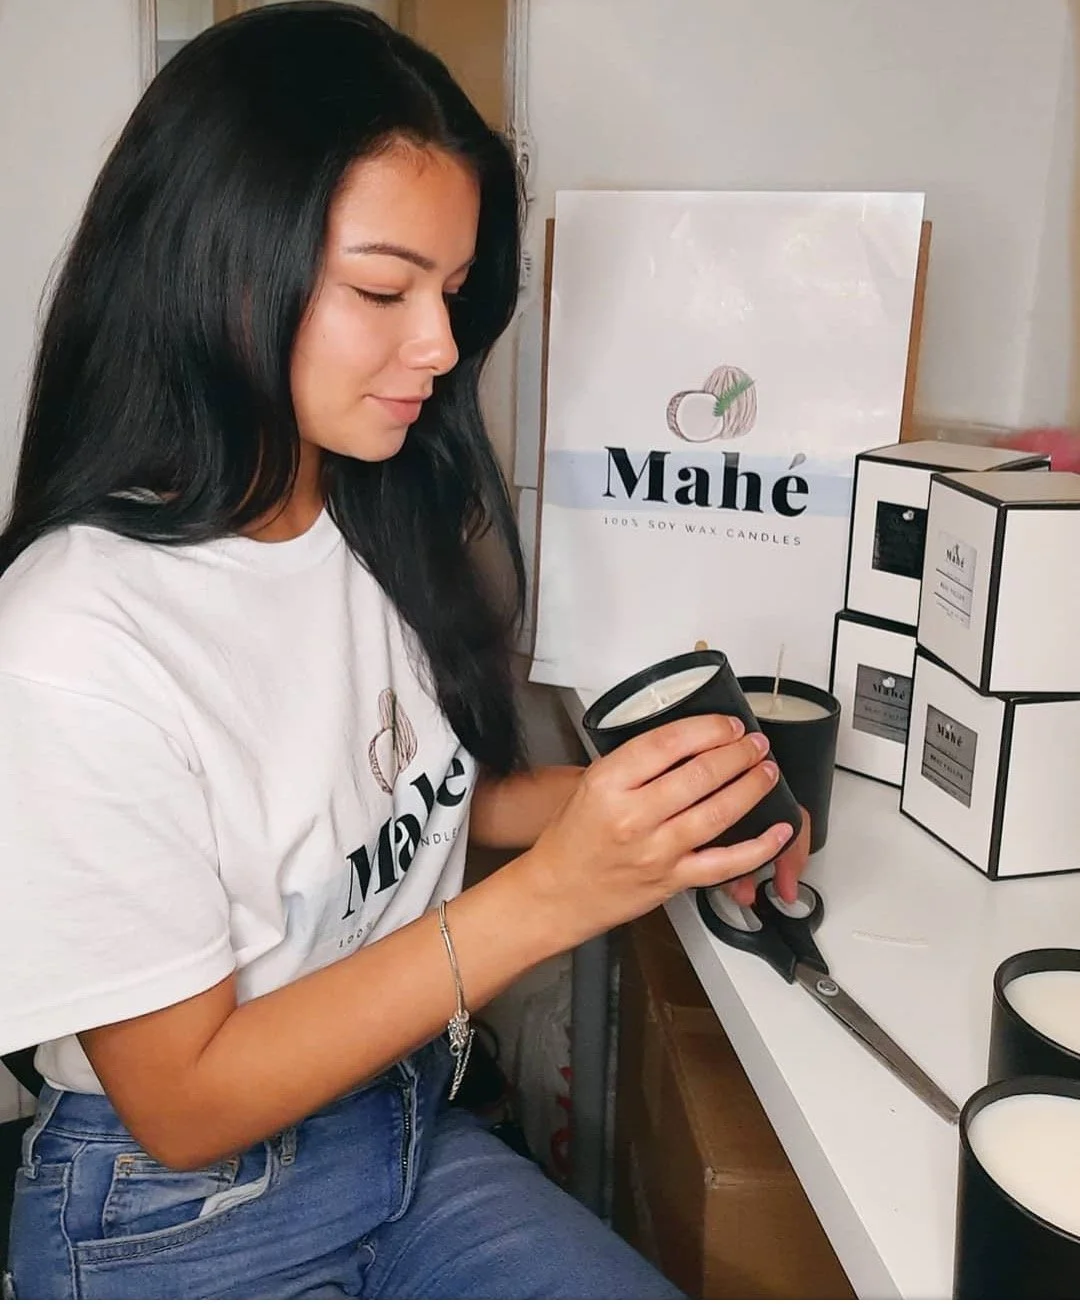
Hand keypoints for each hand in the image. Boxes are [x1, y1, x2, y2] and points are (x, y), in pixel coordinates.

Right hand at [517, 714, 794, 948]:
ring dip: (751, 788)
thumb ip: (634, 764)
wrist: (557, 892)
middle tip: (755, 743)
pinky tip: (778, 831)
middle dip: (738, 753)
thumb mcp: (590, 785)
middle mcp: (633, 816)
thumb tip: (686, 741)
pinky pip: (725, 864)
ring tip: (767, 771)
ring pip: (718, 813)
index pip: (668, 743)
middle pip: (700, 775)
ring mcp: (656, 851)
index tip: (728, 724)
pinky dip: (758, 848)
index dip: (707, 729)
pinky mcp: (672, 880)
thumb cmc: (572, 839)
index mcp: (609, 784)